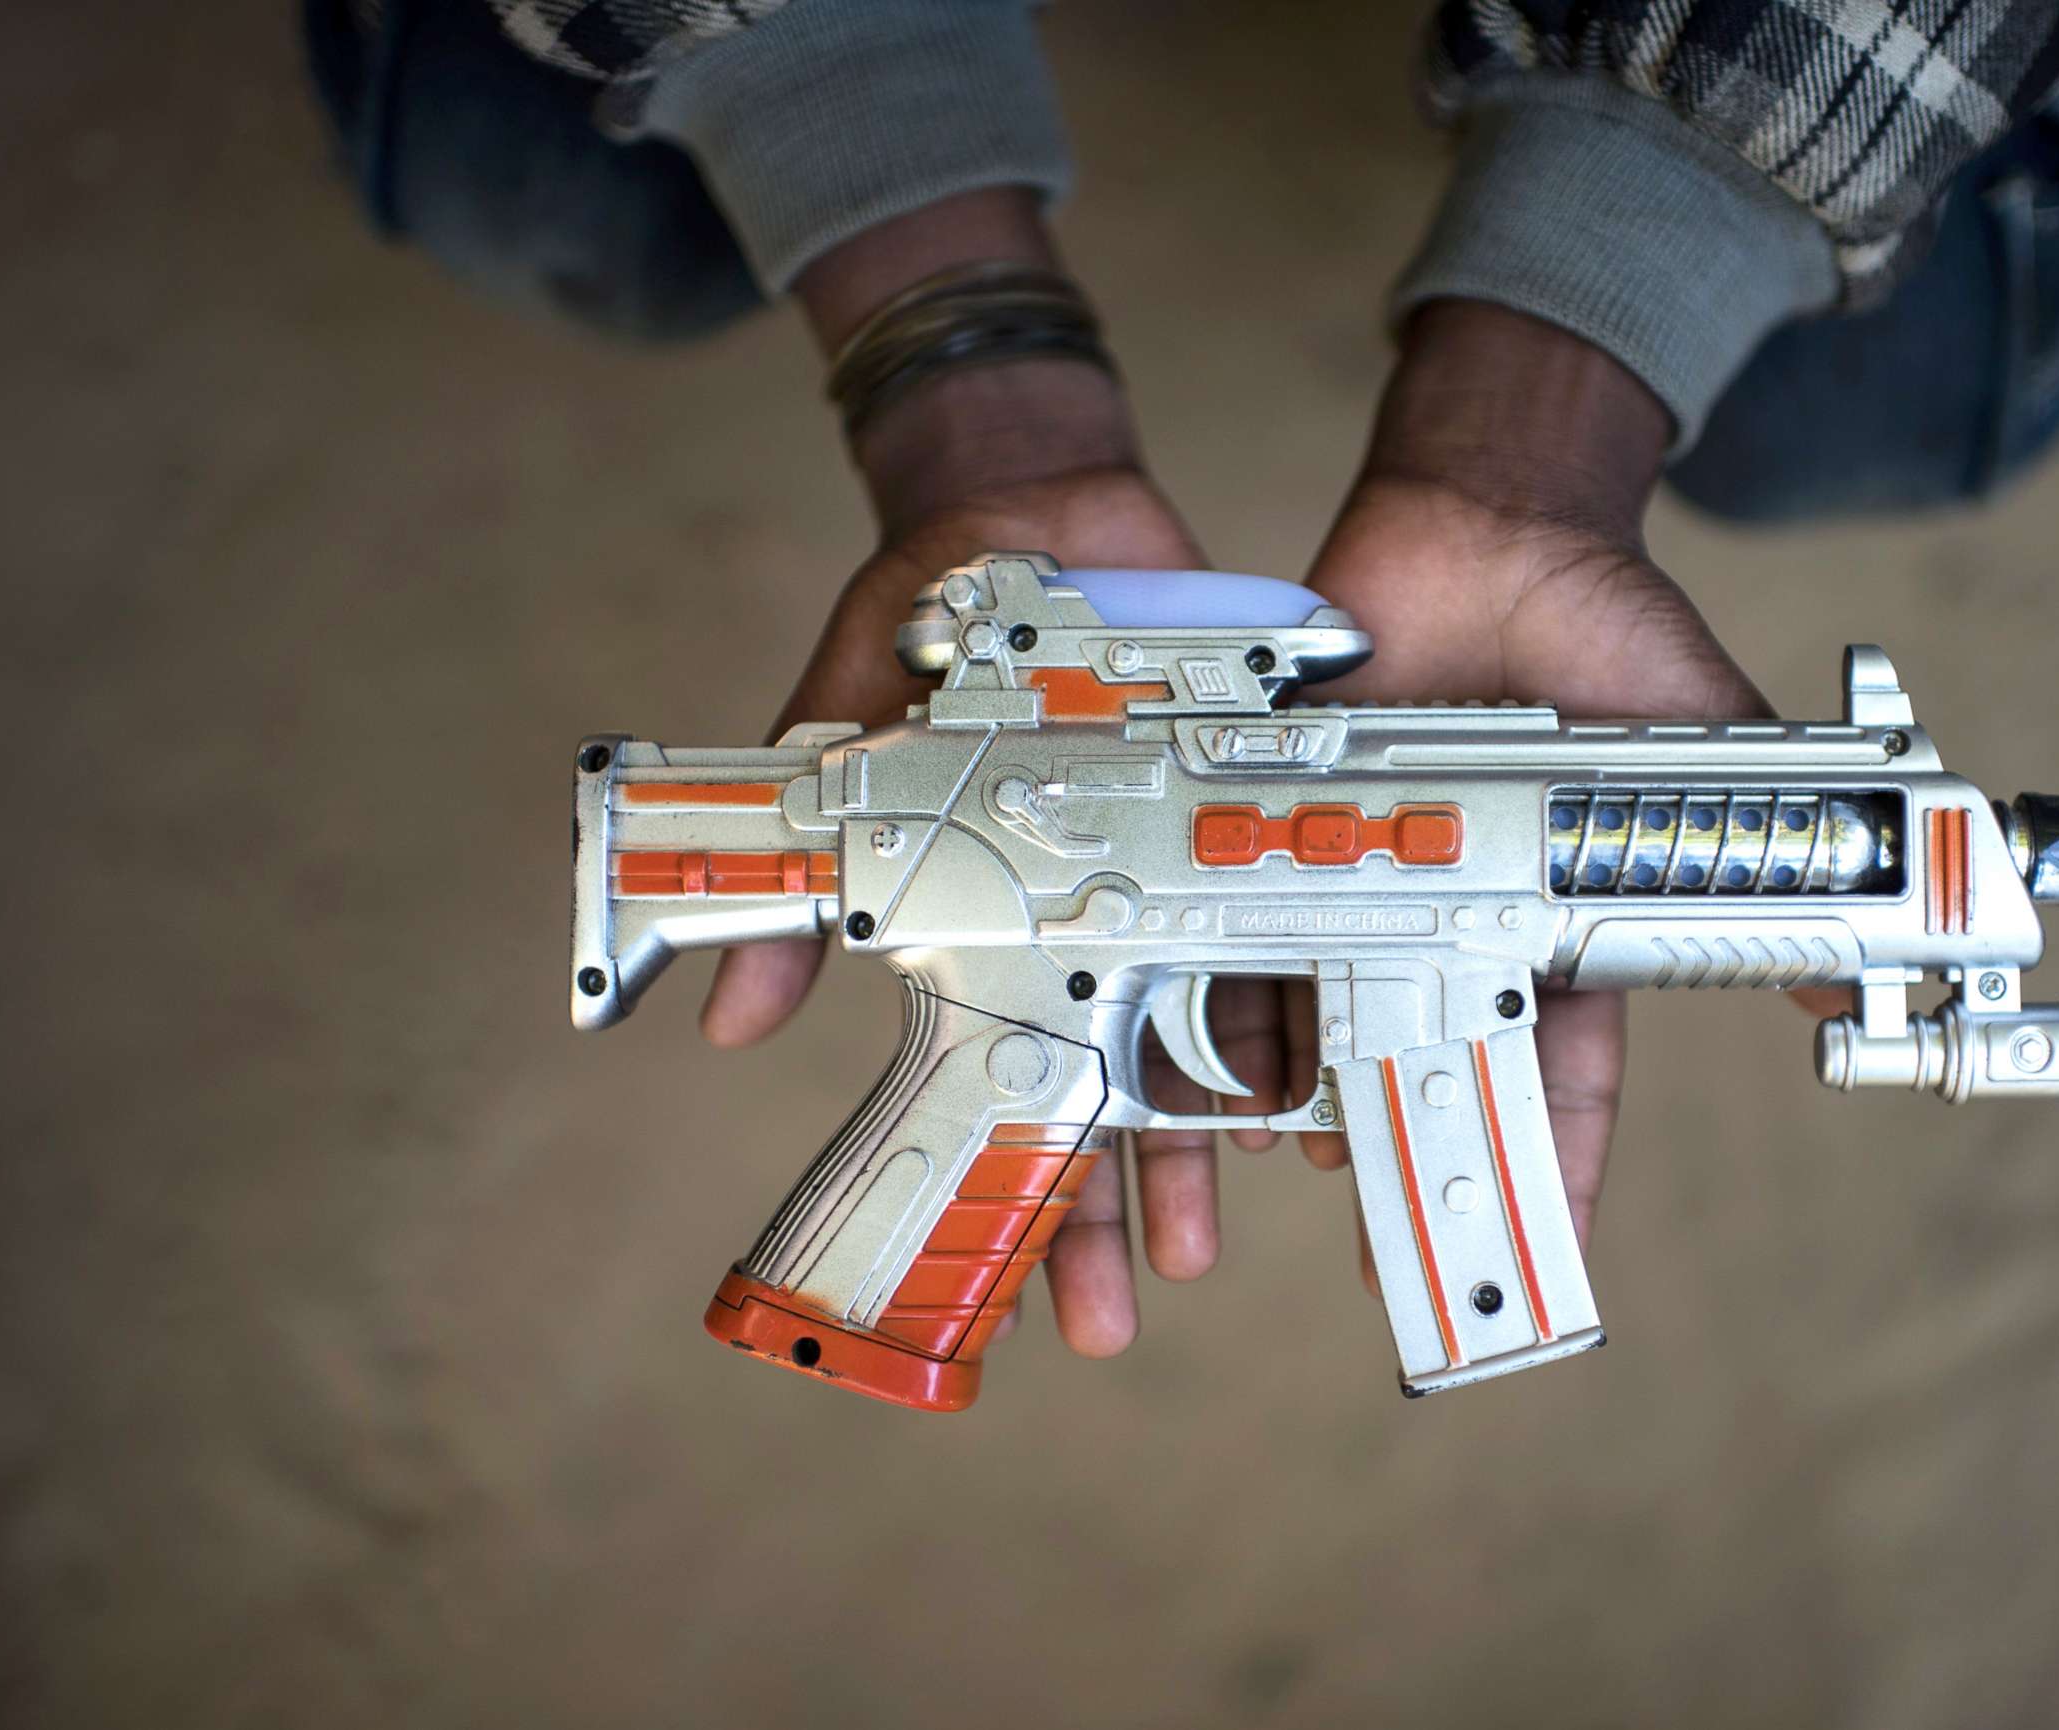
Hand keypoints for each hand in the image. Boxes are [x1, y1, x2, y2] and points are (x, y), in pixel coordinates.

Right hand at [694, 192, 1215, 1359]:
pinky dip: (1309, 1017)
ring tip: (1231, 1229)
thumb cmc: (933, 623)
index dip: (1031, 1200)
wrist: (1044, 509)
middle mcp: (1099, 928)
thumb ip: (808, 865)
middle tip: (1122, 1314)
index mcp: (1007, 934)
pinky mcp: (1265, 815)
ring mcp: (1186, 880)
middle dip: (1115, 1212)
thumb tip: (733, 1027)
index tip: (1043, 1305)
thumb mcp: (851, 726)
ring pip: (1217, 1040)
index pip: (1014, 1093)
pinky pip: (1299, 935)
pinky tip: (1326, 1101)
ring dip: (1221, 1140)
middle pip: (1117, 1101)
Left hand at [1234, 304, 1771, 1277]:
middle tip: (1402, 1239)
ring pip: (1331, 1015)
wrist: (1491, 517)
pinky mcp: (1288, 824)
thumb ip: (1751, 846)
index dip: (1558, 1156)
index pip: (1562, 1065)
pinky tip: (1222, 1065)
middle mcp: (1453, 913)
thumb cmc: (1606, 627)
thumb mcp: (1702, 738)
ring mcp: (1368, 874)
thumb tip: (1845, 969)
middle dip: (1418, 1153)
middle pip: (1431, 1062)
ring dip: (1313, 1097)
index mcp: (1552, 917)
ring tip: (1308, 1163)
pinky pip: (1248, 927)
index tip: (1547, 1245)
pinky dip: (1233, 996)